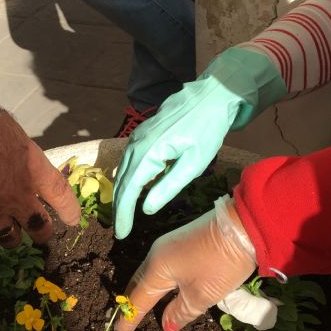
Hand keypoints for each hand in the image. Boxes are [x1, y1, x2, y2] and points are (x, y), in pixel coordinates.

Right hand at [0, 85, 79, 246]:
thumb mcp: (9, 130)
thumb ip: (23, 157)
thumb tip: (25, 168)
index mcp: (30, 170)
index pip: (60, 195)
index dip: (70, 210)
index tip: (75, 220)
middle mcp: (14, 197)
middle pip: (38, 228)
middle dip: (41, 231)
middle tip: (40, 231)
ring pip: (8, 238)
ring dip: (11, 235)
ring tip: (8, 231)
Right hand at [113, 48, 285, 238]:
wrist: (211, 95)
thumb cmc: (207, 130)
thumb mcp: (193, 163)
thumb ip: (168, 187)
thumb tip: (145, 209)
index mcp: (148, 154)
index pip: (128, 192)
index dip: (124, 215)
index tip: (122, 235)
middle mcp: (135, 145)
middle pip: (121, 183)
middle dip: (119, 209)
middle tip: (120, 231)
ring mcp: (136, 137)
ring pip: (122, 172)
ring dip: (121, 195)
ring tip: (123, 215)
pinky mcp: (140, 134)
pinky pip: (128, 161)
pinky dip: (126, 179)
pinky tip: (131, 190)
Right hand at [114, 197, 256, 330]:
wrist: (243, 224)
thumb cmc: (220, 264)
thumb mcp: (201, 295)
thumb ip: (180, 313)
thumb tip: (165, 326)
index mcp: (156, 269)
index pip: (138, 299)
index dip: (130, 317)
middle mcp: (156, 255)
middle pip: (138, 284)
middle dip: (131, 302)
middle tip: (124, 320)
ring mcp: (167, 245)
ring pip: (148, 274)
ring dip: (142, 291)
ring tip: (138, 308)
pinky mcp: (179, 242)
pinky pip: (158, 267)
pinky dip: (154, 282)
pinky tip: (159, 290)